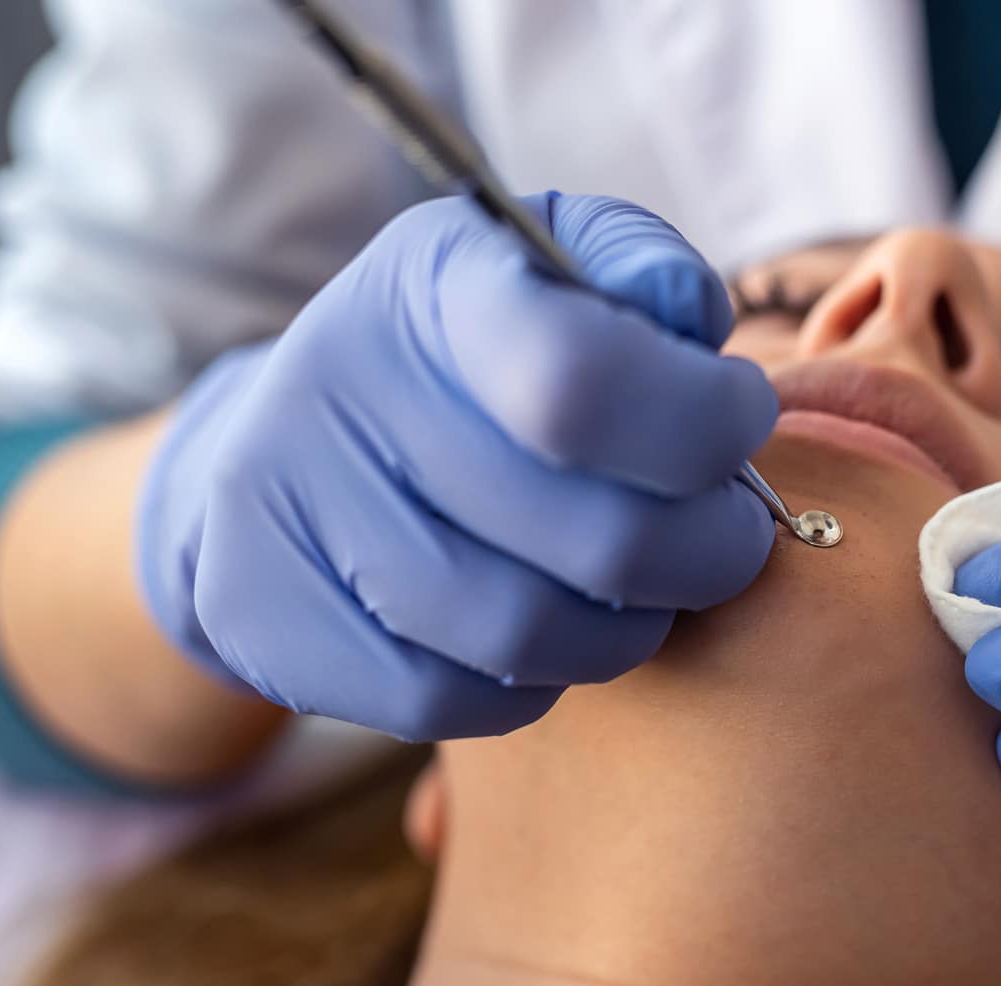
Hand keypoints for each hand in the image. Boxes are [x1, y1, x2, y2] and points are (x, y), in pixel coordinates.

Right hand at [135, 193, 775, 739]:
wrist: (277, 442)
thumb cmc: (464, 354)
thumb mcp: (550, 268)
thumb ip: (639, 270)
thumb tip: (689, 323)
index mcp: (431, 280)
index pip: (584, 382)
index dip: (701, 426)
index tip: (739, 423)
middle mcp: (336, 383)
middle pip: (589, 536)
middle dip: (706, 550)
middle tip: (728, 537)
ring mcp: (284, 508)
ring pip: (523, 637)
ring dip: (626, 630)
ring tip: (642, 592)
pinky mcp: (261, 617)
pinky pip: (449, 702)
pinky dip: (529, 684)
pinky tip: (542, 631)